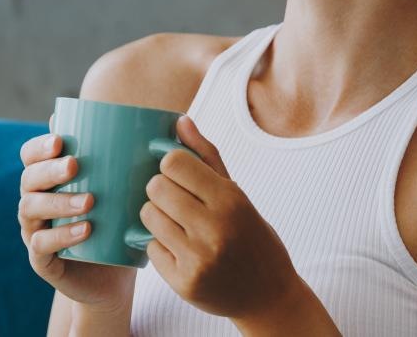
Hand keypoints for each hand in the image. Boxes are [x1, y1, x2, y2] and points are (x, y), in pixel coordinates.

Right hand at [17, 118, 134, 310]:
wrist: (114, 277)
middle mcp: (35, 201)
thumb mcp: (124, 192)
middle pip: (28, 178)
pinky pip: (41, 245)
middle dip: (48, 169)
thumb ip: (131, 160)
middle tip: (75, 166)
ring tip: (88, 201)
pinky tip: (85, 230)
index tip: (60, 140)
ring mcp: (35, 231)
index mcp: (48, 179)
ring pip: (31, 209)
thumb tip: (167, 121)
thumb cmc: (119, 225)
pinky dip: (61, 236)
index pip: (30, 155)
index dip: (39, 146)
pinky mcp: (42, 260)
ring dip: (58, 202)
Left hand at [139, 116, 306, 320]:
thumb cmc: (251, 236)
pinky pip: (150, 248)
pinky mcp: (184, 283)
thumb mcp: (238, 194)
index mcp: (231, 200)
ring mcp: (198, 259)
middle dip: (160, 190)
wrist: (268, 295)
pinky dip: (161, 246)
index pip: (173, 162)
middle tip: (177, 202)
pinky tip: (182, 251)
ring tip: (179, 226)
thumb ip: (206, 156)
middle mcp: (215, 229)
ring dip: (157, 217)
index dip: (170, 165)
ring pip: (148, 216)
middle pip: (155, 187)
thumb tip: (179, 121)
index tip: (180, 176)